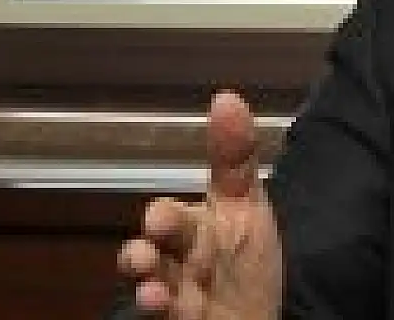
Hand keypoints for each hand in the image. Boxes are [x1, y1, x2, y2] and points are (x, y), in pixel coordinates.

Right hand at [118, 91, 282, 319]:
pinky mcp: (175, 316)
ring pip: (150, 275)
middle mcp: (178, 252)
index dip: (166, 215)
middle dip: (153, 236)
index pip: (175, 213)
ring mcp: (173, 286)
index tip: (159, 215)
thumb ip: (235, 157)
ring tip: (147, 273)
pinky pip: (160, 311)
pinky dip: (155, 305)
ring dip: (143, 272)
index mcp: (195, 222)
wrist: (250, 319)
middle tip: (158, 228)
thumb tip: (226, 95)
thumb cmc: (246, 262)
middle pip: (159, 241)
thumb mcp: (247, 207)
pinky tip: (158, 301)